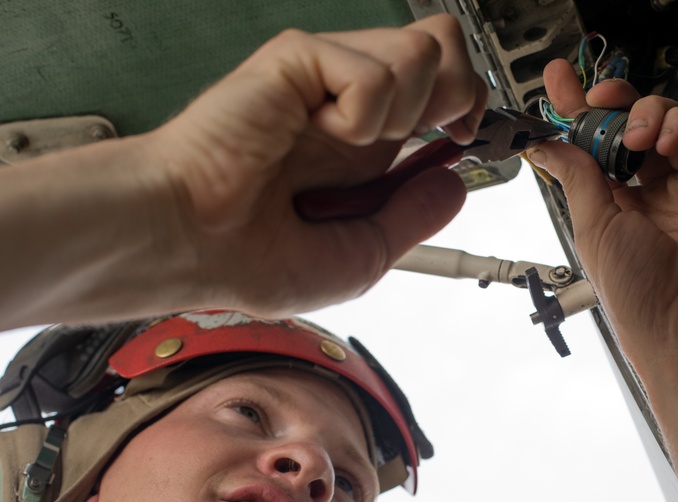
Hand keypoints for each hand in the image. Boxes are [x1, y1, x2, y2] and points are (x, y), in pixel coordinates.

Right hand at [147, 15, 486, 313]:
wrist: (187, 244)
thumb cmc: (248, 256)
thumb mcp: (359, 256)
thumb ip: (412, 217)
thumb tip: (454, 183)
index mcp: (363, 144)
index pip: (445, 89)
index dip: (470, 108)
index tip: (465, 141)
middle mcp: (351, 104)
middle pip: (446, 48)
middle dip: (460, 96)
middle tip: (428, 137)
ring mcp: (327, 77)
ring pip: (424, 51)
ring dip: (404, 114)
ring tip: (350, 147)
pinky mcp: (300, 60)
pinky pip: (375, 73)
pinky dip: (363, 117)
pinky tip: (322, 135)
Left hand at [529, 59, 677, 375]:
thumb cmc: (642, 302)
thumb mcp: (594, 230)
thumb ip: (576, 177)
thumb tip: (545, 144)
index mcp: (610, 209)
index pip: (590, 147)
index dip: (574, 113)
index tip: (557, 84)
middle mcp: (648, 196)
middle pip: (628, 128)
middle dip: (610, 104)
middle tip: (596, 97)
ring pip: (666, 124)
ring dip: (644, 113)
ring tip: (635, 131)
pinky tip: (664, 138)